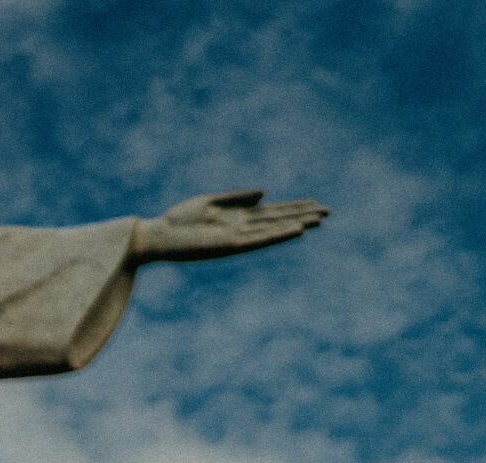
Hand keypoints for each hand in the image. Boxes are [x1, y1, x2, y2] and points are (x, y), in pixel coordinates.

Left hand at [128, 189, 327, 263]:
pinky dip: (277, 235)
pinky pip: (258, 240)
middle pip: (278, 220)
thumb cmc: (178, 219)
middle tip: (328, 212)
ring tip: (318, 221)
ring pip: (272, 230)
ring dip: (295, 225)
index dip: (294, 207)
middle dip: (302, 215)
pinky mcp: (229, 246)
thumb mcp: (209, 202)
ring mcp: (236, 237)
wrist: (157, 235)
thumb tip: (265, 192)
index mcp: (236, 216)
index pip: (272, 211)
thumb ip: (237, 197)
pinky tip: (294, 230)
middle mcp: (240, 228)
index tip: (316, 204)